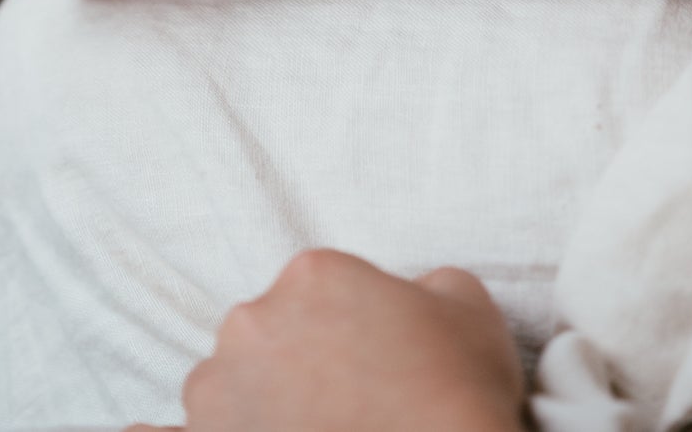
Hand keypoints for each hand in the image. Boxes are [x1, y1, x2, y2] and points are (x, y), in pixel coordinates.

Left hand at [126, 249, 523, 431]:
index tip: (380, 371)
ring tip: (314, 430)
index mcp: (312, 275)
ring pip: (227, 392)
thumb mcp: (470, 310)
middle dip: (300, 370)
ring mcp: (221, 394)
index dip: (354, 337)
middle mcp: (252, 322)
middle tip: (350, 411)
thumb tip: (417, 296)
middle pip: (268, 339)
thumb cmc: (454, 399)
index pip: (322, 295)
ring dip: (255, 412)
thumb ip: (430, 286)